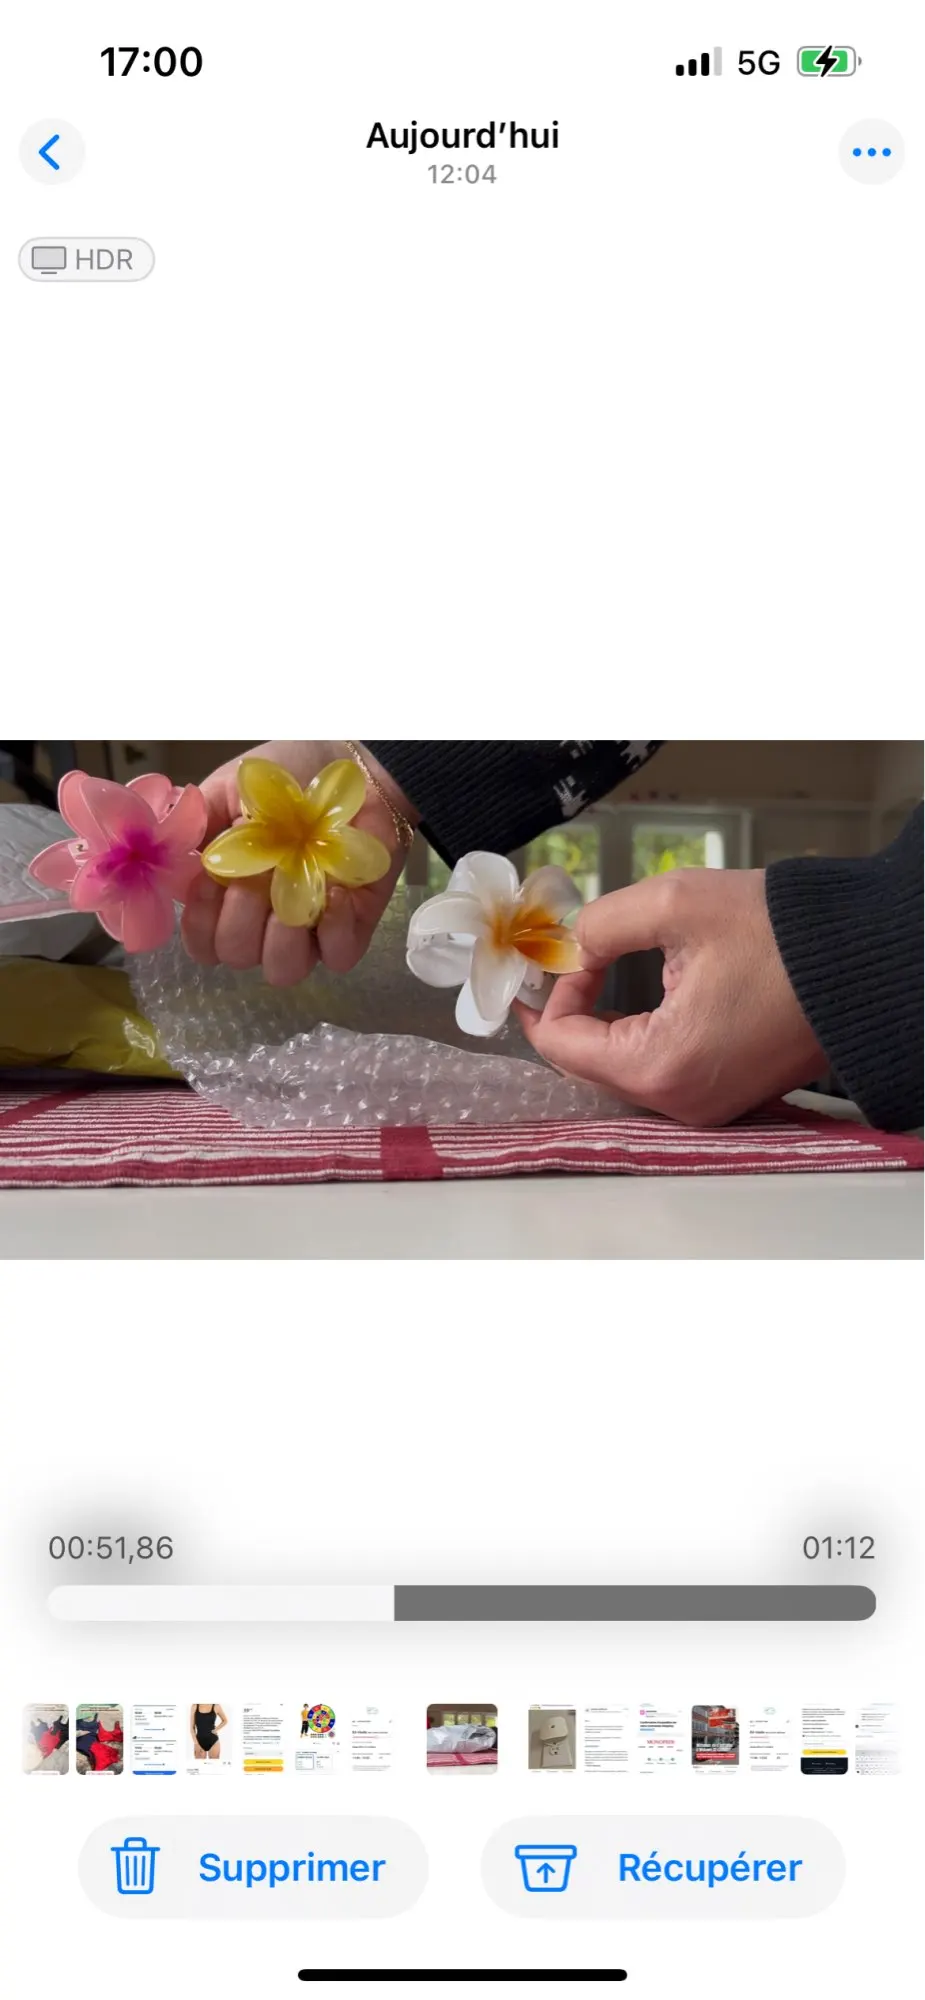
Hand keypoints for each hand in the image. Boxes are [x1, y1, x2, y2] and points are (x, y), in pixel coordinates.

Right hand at [181, 740, 414, 985]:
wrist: (352, 772)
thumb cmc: (287, 783)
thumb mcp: (229, 790)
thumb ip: (197, 824)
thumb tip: (174, 856)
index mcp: (228, 899)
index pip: (202, 944)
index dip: (200, 923)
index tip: (210, 880)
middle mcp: (264, 924)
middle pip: (237, 956)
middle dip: (241, 916)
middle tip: (260, 870)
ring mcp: (308, 932)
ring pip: (283, 970)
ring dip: (282, 934)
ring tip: (296, 888)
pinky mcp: (352, 930)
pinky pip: (337, 957)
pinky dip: (333, 928)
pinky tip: (334, 890)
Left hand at [514, 868, 825, 1124]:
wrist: (862, 961)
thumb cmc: (782, 936)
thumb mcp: (676, 904)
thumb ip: (602, 924)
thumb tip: (571, 944)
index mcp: (662, 1065)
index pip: (562, 1044)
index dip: (553, 992)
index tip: (563, 950)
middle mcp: (681, 1102)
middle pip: (586, 1067)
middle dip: (567, 1013)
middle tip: (560, 963)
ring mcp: (707, 1105)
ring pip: (620, 1073)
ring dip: (600, 1027)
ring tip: (592, 973)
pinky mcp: (728, 1095)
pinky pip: (659, 1075)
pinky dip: (635, 1040)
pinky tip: (630, 1002)